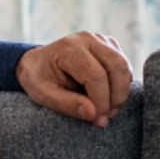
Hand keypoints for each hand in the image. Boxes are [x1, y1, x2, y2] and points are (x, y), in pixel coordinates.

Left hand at [16, 31, 131, 126]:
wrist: (35, 63)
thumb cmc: (38, 78)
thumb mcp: (43, 95)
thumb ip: (67, 104)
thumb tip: (93, 114)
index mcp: (68, 48)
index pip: (96, 75)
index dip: (102, 101)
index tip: (99, 120)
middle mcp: (86, 39)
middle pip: (117, 67)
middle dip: (116, 96)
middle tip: (106, 116)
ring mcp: (99, 39)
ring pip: (124, 66)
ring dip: (121, 91)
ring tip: (107, 110)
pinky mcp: (108, 45)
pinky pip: (124, 65)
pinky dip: (121, 84)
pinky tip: (107, 96)